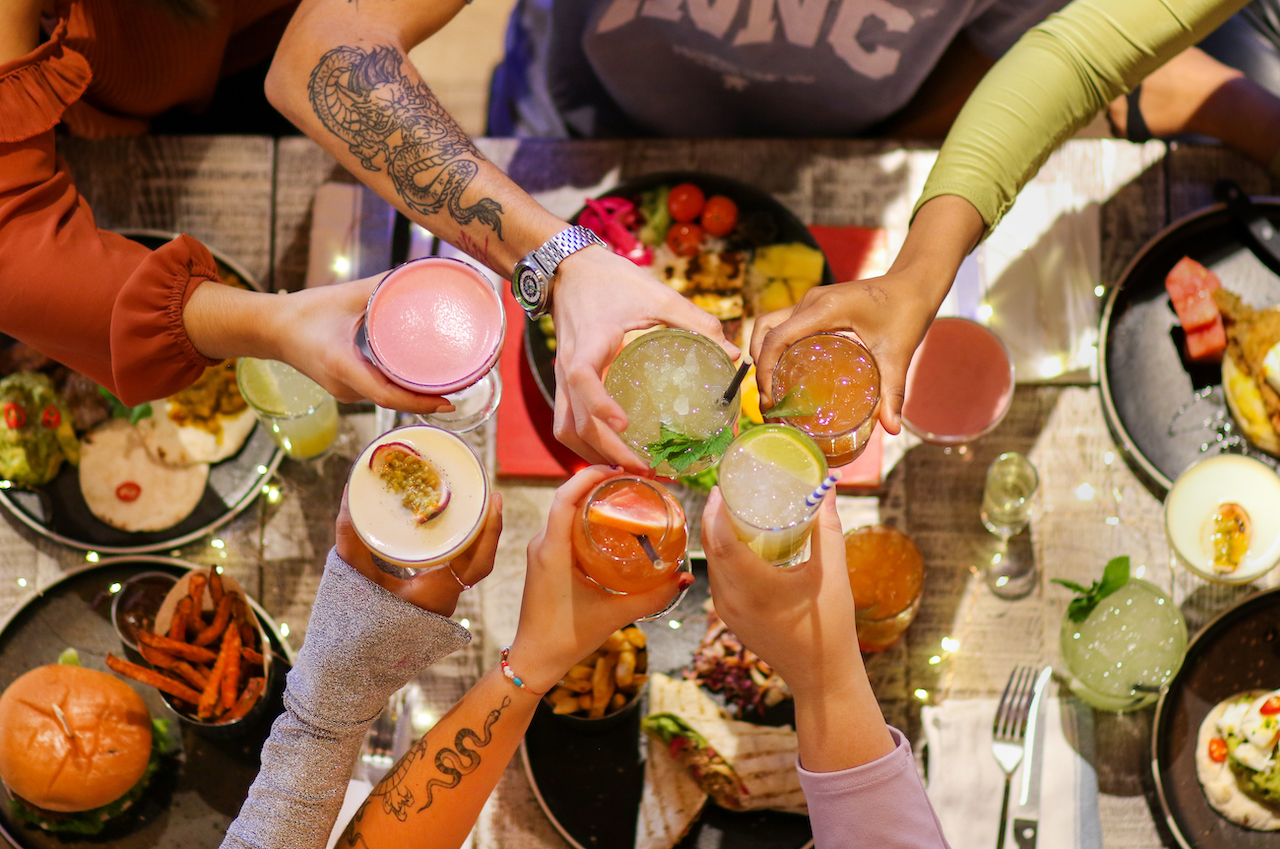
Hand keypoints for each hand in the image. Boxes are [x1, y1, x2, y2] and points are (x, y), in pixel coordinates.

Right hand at [272, 277, 455, 414]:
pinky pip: (379, 393)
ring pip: (387, 399)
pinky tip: (420, 378)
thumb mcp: (344, 296)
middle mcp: (345, 387)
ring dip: (415, 395)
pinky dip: (401, 389)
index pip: (387, 396)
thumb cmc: (303, 313)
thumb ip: (380, 286)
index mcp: (343, 366)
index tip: (447, 401)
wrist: (269, 330)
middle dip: (427, 399)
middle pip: (393, 401)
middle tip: (461, 386)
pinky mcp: (346, 388)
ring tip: (447, 382)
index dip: (419, 402)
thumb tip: (416, 273)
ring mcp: (345, 392)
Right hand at [335, 487, 502, 616]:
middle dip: (489, 526)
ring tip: (480, 502)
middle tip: (490, 494)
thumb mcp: (354, 574)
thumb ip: (351, 536)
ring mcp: (444, 597)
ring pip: (472, 563)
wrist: (353, 652)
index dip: (490, 534)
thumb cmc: (355, 618)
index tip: (493, 504)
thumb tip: (348, 491)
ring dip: (479, 534)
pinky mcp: (437, 592)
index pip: (477, 565)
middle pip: (480, 559)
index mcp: (436, 595)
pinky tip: (460, 523)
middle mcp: (447, 598)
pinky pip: (460, 566)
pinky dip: (464, 543)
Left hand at [507, 465, 692, 692]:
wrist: (535, 659)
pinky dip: (585, 518)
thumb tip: (685, 577)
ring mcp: (541, 551)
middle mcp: (542, 544)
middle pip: (567, 498)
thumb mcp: (615, 614)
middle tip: (631, 480)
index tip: (618, 468)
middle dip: (596, 482)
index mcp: (552, 550)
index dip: (589, 475)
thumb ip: (652, 596)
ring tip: (624, 495)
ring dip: (590, 499)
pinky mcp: (545, 560)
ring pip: (564, 512)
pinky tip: (609, 523)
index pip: (565, 497)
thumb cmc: (567, 638)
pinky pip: (563, 527)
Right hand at [550, 246, 738, 470]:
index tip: (624, 424)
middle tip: (647, 468)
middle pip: (576, 422)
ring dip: (593, 454)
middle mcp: (568, 368)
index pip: (583, 380)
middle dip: (609, 451)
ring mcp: (561, 379)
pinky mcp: (563, 384)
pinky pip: (565, 423)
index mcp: (589, 344)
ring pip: (565, 430)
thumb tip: (731, 352)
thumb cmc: (612, 280)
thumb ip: (694, 321)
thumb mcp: (656, 294)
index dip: (600, 405)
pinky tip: (611, 452)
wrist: (569, 270)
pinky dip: (584, 444)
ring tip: (630, 468)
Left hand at [700, 486, 856, 697]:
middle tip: (726, 490)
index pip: (721, 542)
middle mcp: (732, 600)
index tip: (720, 487)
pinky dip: (722, 557)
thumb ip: (827, 529)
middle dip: (714, 517)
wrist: (822, 677)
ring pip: (712, 564)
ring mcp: (726, 611)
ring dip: (716, 536)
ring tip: (730, 510)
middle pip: (711, 549)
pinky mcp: (729, 618)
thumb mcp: (832, 574)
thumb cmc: (831, 628)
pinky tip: (737, 543)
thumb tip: (827, 488)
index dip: (715, 511)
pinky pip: (718, 579)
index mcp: (755, 589)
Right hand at [751, 270, 936, 435]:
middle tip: (769, 400)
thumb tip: (891, 429)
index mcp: (824, 309)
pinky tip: (787, 372)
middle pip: (765, 330)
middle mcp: (811, 302)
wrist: (915, 284)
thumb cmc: (908, 312)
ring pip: (770, 325)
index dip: (765, 369)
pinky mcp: (816, 305)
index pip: (776, 337)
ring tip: (772, 389)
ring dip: (764, 355)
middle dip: (760, 366)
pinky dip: (776, 347)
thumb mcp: (898, 353)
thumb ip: (892, 391)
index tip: (770, 399)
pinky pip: (785, 324)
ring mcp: (811, 301)